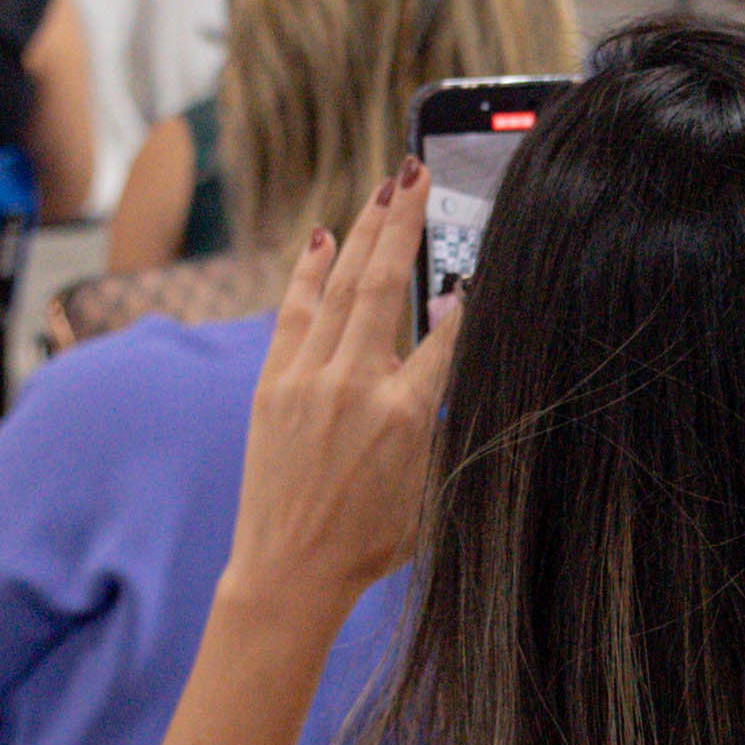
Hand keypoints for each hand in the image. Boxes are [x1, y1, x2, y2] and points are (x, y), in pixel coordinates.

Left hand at [225, 170, 452, 616]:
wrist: (289, 571)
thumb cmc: (368, 543)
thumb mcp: (428, 487)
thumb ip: (440, 418)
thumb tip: (444, 353)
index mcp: (407, 415)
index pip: (443, 333)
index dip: (459, 294)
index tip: (472, 259)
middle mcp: (356, 386)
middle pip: (385, 284)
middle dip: (403, 222)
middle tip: (417, 173)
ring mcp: (309, 381)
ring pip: (341, 287)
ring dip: (362, 231)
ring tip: (384, 187)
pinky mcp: (272, 386)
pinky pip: (295, 314)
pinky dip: (308, 274)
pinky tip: (322, 238)